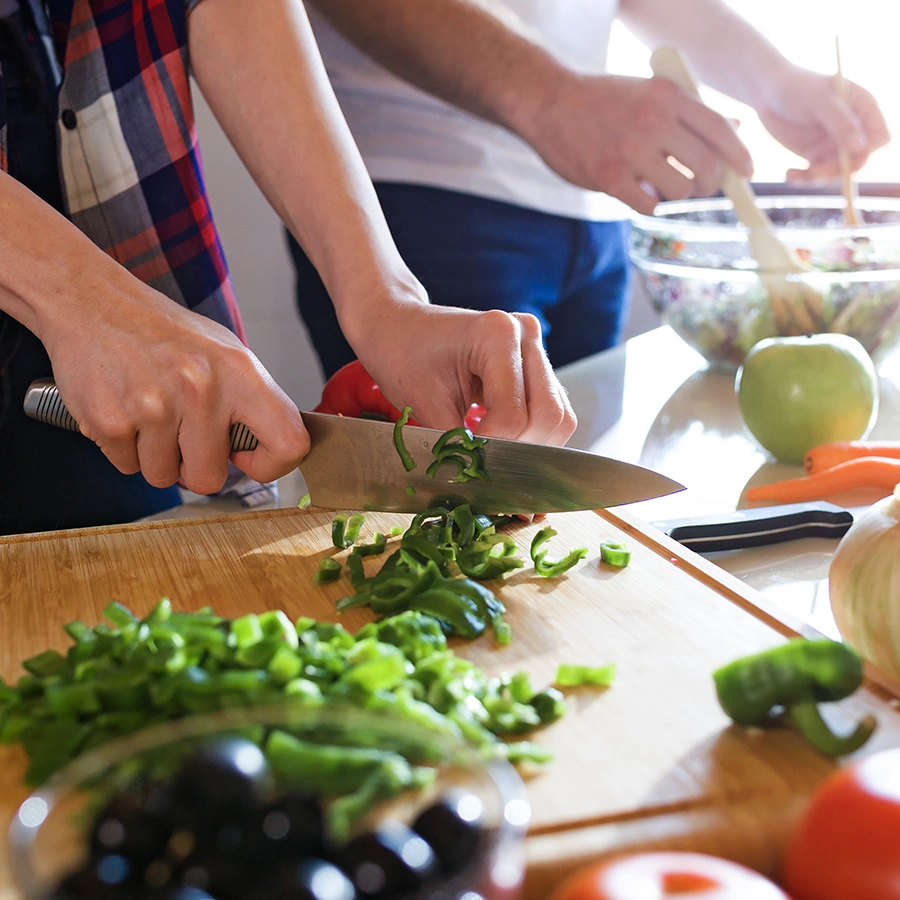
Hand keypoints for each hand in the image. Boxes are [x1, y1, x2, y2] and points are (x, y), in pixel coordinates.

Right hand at [40, 273, 308, 493]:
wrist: (93, 303)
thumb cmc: (165, 334)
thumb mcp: (226, 353)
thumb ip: (252, 403)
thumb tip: (270, 453)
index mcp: (240, 372)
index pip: (288, 443)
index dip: (271, 465)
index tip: (247, 457)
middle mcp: (200, 389)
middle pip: (209, 479)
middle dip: (194, 467)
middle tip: (183, 433)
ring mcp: (152, 407)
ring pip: (163, 477)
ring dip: (156, 456)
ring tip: (151, 414)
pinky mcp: (109, 422)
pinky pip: (127, 466)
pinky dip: (125, 448)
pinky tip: (126, 410)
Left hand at [341, 290, 575, 446]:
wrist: (397, 326)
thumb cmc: (402, 355)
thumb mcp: (422, 403)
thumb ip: (457, 444)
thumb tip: (479, 483)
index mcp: (498, 334)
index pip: (513, 415)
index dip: (493, 448)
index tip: (467, 461)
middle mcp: (525, 334)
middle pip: (549, 416)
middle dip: (519, 450)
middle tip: (485, 463)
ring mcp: (535, 347)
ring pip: (558, 416)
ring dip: (530, 444)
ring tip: (492, 452)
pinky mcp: (536, 364)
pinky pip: (550, 410)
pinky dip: (531, 433)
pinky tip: (500, 439)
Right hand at [518, 73, 753, 214]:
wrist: (549, 103)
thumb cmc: (603, 101)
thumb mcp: (650, 93)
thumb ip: (690, 112)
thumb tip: (735, 129)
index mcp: (667, 96)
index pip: (719, 129)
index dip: (740, 155)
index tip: (748, 172)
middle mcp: (653, 122)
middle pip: (706, 166)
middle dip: (709, 183)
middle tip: (700, 186)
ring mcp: (631, 151)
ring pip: (681, 190)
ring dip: (676, 194)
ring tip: (661, 186)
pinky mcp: (610, 177)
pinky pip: (649, 205)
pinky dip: (649, 205)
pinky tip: (639, 193)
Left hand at [756, 65, 889, 182]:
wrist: (768, 91)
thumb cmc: (797, 87)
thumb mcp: (819, 101)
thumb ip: (840, 123)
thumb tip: (861, 148)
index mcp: (863, 108)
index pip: (879, 137)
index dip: (868, 151)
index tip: (848, 156)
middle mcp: (852, 129)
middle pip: (858, 160)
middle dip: (838, 170)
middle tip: (814, 171)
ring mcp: (833, 143)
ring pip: (837, 172)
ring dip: (819, 178)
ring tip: (796, 175)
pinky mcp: (814, 154)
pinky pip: (816, 175)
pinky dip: (804, 179)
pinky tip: (790, 175)